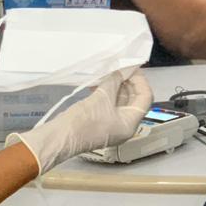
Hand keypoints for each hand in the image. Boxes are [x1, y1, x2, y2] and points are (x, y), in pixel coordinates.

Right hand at [8, 70, 153, 173]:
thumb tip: (119, 71)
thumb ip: (114, 82)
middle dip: (127, 82)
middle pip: (134, 100)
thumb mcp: (101, 97)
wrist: (60, 138)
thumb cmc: (84, 120)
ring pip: (120, 102)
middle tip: (119, 67)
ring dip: (115, 86)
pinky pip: (109, 106)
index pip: (145, 98)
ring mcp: (112, 126)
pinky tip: (97, 83)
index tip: (131, 67)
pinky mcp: (100, 124)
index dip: (140, 81)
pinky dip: (106, 93)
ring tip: (107, 73)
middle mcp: (125, 126)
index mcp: (130, 124)